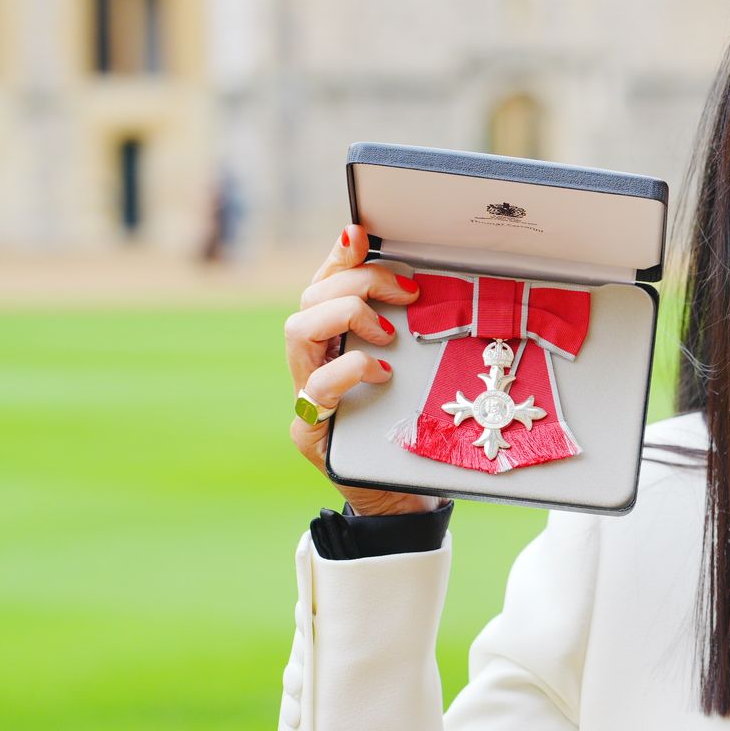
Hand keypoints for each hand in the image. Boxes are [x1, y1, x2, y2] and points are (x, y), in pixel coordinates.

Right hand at [285, 225, 439, 516]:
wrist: (405, 497)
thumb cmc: (412, 427)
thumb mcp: (420, 371)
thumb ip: (415, 334)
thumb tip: (432, 286)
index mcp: (335, 341)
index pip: (324, 284)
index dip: (338, 256)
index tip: (361, 233)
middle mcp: (312, 363)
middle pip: (310, 299)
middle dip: (357, 284)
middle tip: (406, 294)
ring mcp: (306, 396)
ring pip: (297, 333)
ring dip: (345, 318)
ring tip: (388, 334)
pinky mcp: (310, 432)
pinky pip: (315, 391)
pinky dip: (348, 371)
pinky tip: (380, 372)